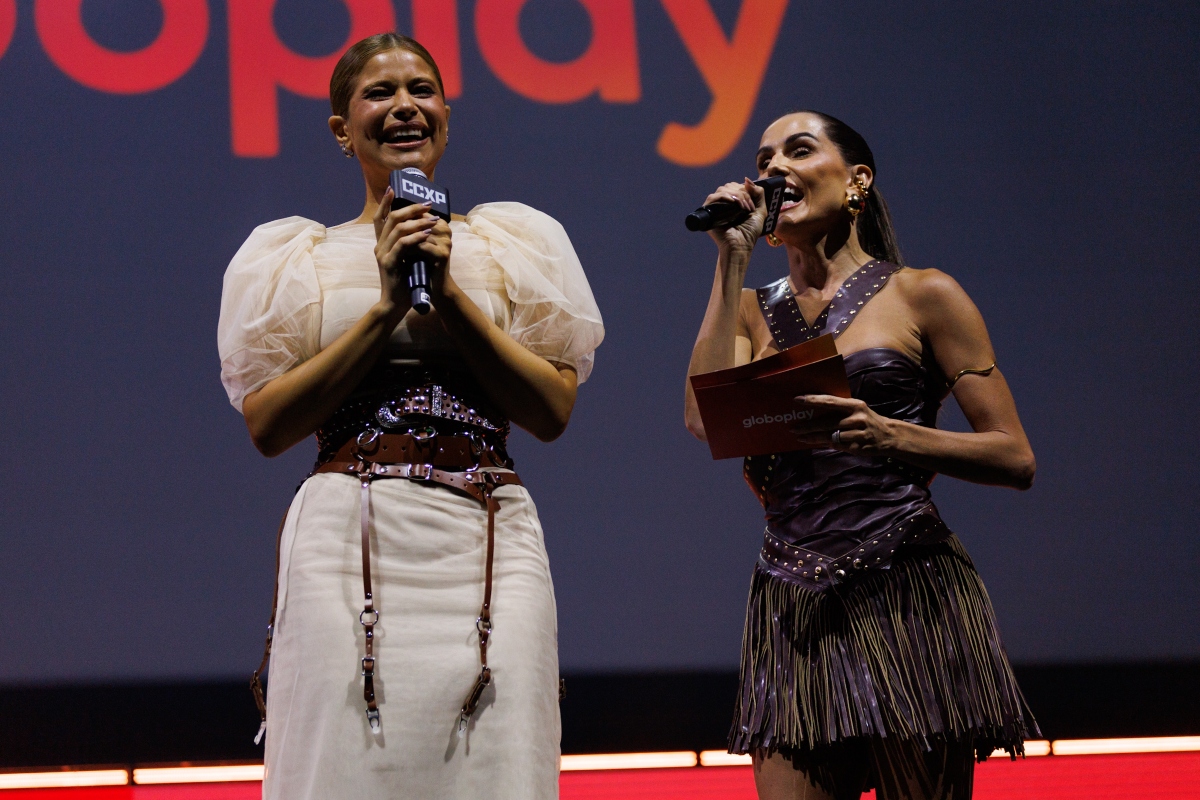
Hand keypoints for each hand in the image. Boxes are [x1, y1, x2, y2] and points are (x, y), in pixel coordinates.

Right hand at [372, 186, 442, 310]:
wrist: (395, 304)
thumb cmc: (404, 281)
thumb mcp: (405, 259)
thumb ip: (408, 244)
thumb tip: (421, 228)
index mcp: (382, 244)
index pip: (380, 218)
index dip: (385, 202)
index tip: (393, 188)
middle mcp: (379, 246)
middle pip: (392, 218)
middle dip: (411, 208)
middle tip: (427, 204)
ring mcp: (383, 255)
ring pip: (398, 229)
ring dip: (417, 222)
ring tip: (433, 220)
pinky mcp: (390, 264)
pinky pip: (402, 245)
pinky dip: (415, 237)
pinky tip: (426, 234)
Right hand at [705, 178, 766, 253]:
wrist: (741, 246)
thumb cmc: (750, 232)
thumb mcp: (760, 210)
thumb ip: (758, 193)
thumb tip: (746, 179)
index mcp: (734, 202)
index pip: (736, 186)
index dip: (746, 191)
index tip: (752, 205)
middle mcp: (723, 203)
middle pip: (729, 186)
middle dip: (742, 193)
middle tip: (748, 208)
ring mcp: (715, 208)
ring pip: (722, 190)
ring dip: (736, 195)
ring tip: (743, 208)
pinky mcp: (708, 213)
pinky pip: (712, 198)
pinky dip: (724, 196)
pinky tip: (733, 202)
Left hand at [789, 395, 895, 453]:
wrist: (889, 436)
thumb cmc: (866, 419)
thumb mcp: (857, 409)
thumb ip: (839, 409)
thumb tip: (815, 409)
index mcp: (855, 405)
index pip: (830, 401)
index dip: (813, 400)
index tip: (797, 399)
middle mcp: (856, 419)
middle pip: (826, 422)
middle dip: (807, 426)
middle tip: (793, 428)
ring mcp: (857, 434)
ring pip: (829, 436)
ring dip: (812, 438)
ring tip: (800, 437)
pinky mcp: (857, 447)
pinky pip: (836, 445)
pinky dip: (825, 444)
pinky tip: (815, 442)